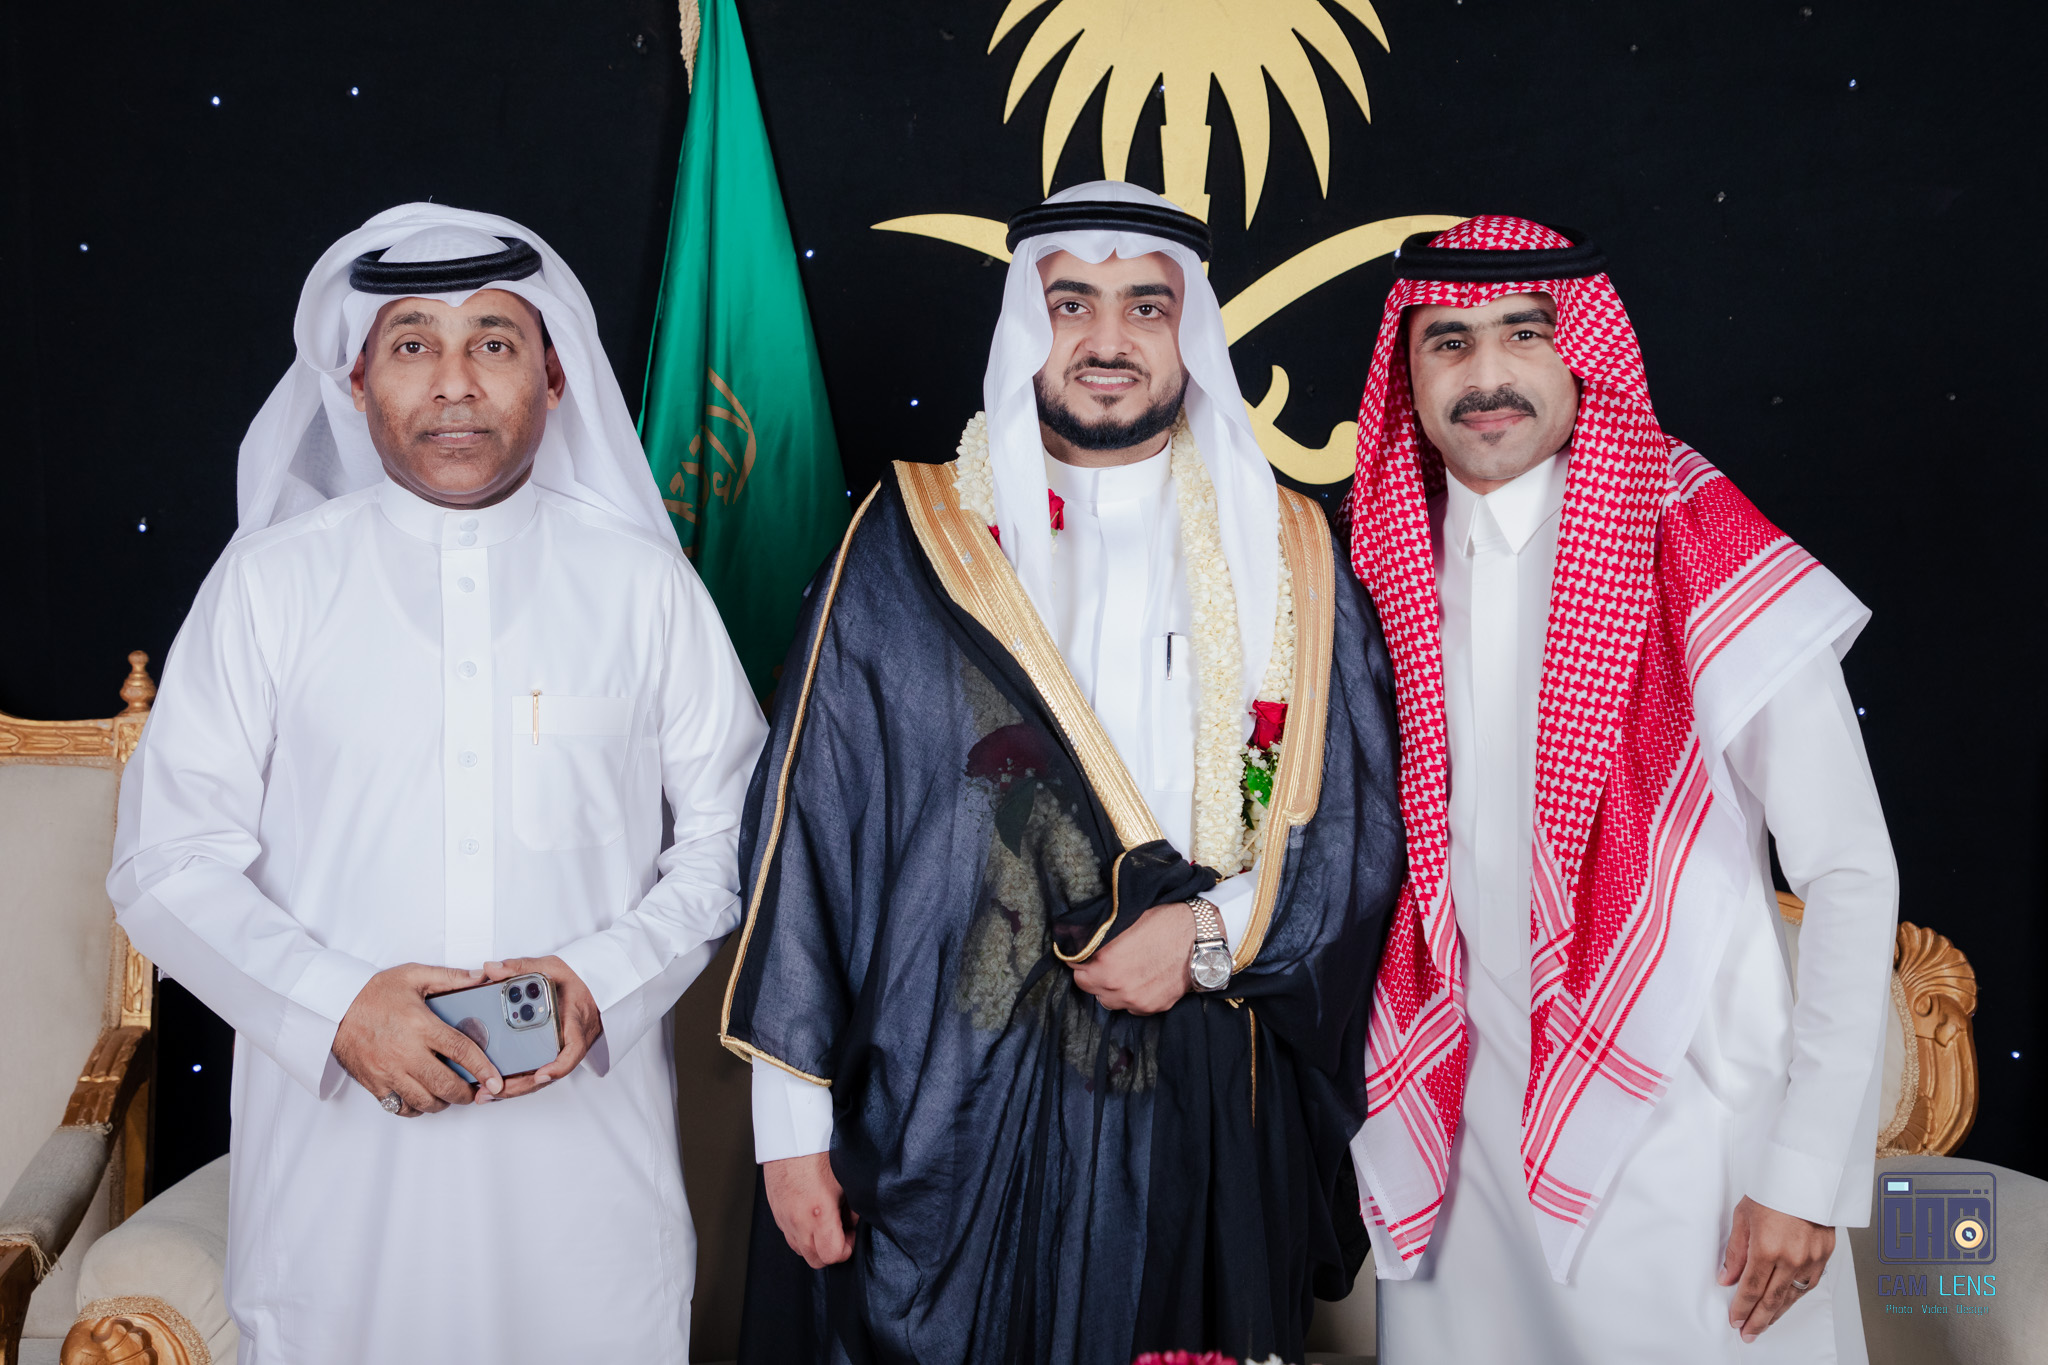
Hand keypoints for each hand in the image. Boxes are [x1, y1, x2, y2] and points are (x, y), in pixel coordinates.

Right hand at [333, 964, 503, 1115]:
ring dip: (443, 1102)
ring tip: (451, 1093)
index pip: (460, 1050)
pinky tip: (424, 1097)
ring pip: (424, 1101)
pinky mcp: (374, 1084)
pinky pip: (400, 1107)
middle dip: (466, 1093)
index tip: (495, 1081)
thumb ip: (450, 977)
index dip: (482, 1068)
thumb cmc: (372, 993)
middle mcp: (405, 1052)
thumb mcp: (413, 975)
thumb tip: (480, 976)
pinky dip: (416, 1108)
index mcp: (419, 1025)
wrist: (332, 1008)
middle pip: (445, 1084)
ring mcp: (388, 1071)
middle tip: (476, 1090)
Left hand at [474, 956, 602, 1100]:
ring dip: (513, 1089)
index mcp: (575, 1022)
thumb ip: (521, 967)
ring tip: (483, 1093)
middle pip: (548, 1073)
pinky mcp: (549, 1056)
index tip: (541, 1074)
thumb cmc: (573, 981)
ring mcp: (559, 1052)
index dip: (559, 1066)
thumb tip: (491, 969)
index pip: (573, 1048)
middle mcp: (569, 1043)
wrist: (590, 990)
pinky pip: (533, 1073)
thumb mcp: (550, 967)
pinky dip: (514, 1082)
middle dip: (521, 1085)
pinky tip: (491, 1086)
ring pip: (539, 1078)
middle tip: (494, 1089)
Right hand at [764, 1152, 856, 1267]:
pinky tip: (812, 1212)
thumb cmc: (818, 1152)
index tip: (851, 1234)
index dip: (846, 1249)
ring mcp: (783, 1218)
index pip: (832, 1255)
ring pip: (800, 1249)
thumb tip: (854, 1223)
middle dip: (831, 1250)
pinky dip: (803, 1232)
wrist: (791, 1133)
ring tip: (827, 1219)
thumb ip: (853, 1208)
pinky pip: (790, 1234)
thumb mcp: (846, 1179)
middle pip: (814, 1259)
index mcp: (817, 1213)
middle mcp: (796, 1220)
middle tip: (842, 1229)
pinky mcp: (775, 1211)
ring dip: (816, 1243)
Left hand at [1071, 900, 1195, 1013]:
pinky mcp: (1152, 1007)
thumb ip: (1097, 937)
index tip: (1084, 954)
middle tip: (1102, 962)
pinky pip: (1131, 1006)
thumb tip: (1075, 937)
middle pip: (1087, 987)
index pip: (1075, 968)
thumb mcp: (1123, 921)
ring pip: (1108, 1000)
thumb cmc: (1162, 922)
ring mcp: (1135, 1000)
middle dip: (1091, 974)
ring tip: (1122, 972)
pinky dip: (1131, 996)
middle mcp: (1117, 986)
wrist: (1199, 937)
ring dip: (1109, 988)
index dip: (1079, 959)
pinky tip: (1141, 980)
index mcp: (1105, 963)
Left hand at [1718, 1195, 1834, 1340]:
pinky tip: (1786, 1303)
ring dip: (1777, 1313)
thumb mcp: (1743, 1217)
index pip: (1751, 1289)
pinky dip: (1795, 1297)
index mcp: (1767, 1248)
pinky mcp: (1824, 1256)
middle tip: (1748, 1333)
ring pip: (1792, 1296)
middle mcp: (1791, 1258)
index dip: (1742, 1308)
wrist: (1807, 1177)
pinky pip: (1808, 1285)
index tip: (1735, 1320)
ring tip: (1765, 1323)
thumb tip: (1727, 1278)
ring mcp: (1811, 1259)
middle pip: (1771, 1299)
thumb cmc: (1773, 1191)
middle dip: (1758, 1320)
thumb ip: (1735, 1252)